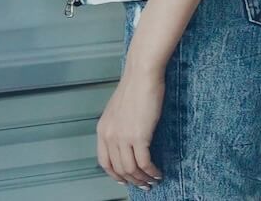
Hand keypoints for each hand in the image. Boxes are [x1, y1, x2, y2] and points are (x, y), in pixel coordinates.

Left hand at [96, 69, 164, 189]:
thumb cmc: (134, 90)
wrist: (141, 76)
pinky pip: (144, 163)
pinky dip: (152, 171)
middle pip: (119, 169)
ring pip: (131, 169)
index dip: (115, 174)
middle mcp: (109, 135)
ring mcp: (122, 136)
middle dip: (133, 180)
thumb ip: (118, 129)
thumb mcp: (118, 113)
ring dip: (144, 178)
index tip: (126, 180)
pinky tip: (158, 172)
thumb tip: (126, 146)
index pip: (104, 162)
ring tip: (154, 179)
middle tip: (145, 184)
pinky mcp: (138, 136)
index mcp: (102, 130)